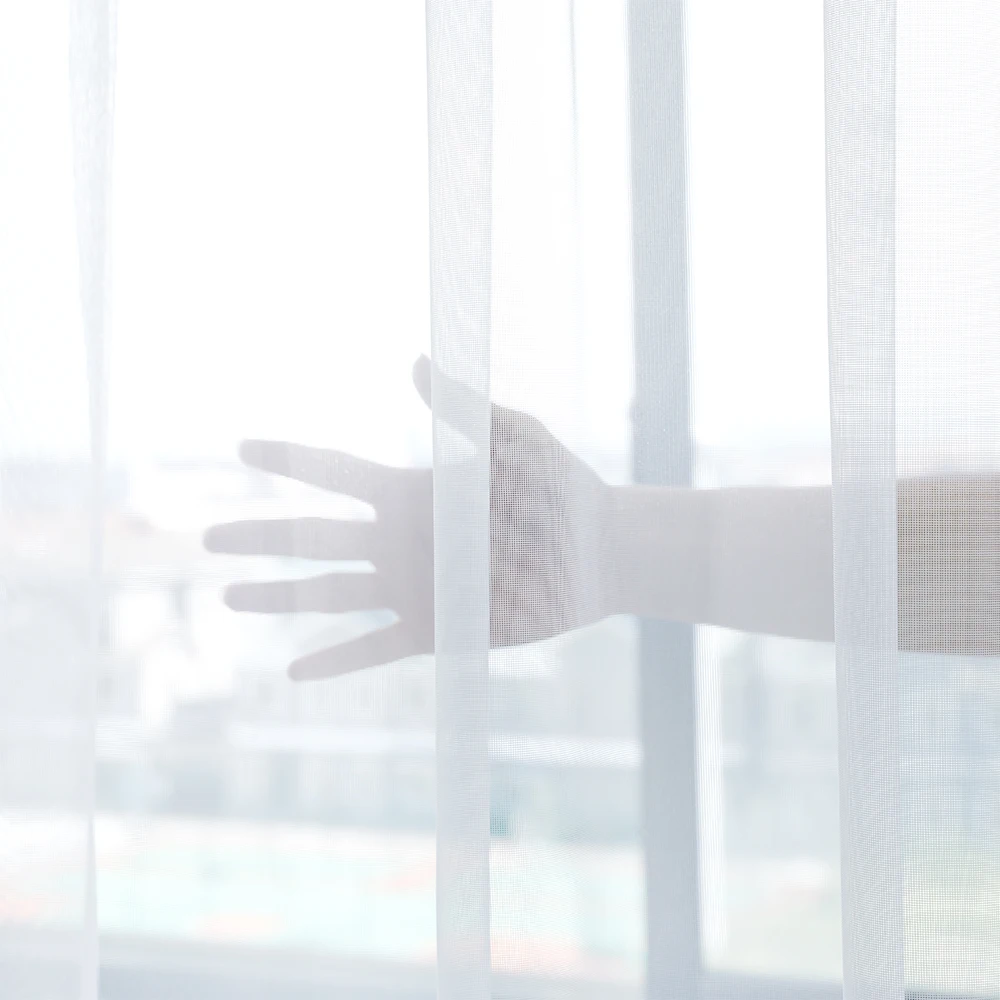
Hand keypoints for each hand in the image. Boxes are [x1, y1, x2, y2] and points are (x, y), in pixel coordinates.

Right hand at [205, 356, 611, 679]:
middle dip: (259, 536)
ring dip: (278, 598)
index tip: (241, 448)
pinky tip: (295, 671)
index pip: (333, 474)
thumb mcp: (510, 438)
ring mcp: (414, 587)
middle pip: (312, 538)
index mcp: (411, 493)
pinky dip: (337, 662)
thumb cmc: (559, 486)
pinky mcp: (438, 629)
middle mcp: (401, 541)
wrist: (599, 551)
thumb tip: (412, 361)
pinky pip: (375, 648)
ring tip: (228, 598)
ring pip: (329, 596)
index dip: (288, 460)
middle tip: (206, 535)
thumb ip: (460, 408)